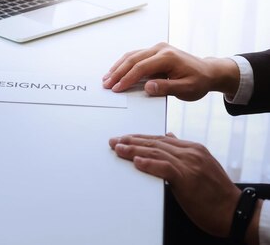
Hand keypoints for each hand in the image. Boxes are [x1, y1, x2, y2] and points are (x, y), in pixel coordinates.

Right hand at [102, 42, 239, 100]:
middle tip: (106, 84)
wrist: (209, 72)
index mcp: (168, 57)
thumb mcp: (186, 89)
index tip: (117, 89)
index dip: (127, 78)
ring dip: (118, 67)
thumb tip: (148, 87)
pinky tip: (116, 71)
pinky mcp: (155, 52)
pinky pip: (136, 56)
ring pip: (132, 56)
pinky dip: (124, 64)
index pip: (142, 67)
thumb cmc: (199, 81)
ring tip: (107, 78)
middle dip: (118, 73)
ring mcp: (157, 48)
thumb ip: (166, 88)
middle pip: (133, 59)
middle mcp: (161, 49)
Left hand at [109, 133, 246, 237]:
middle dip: (131, 141)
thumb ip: (183, 151)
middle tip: (114, 141)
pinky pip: (165, 168)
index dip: (139, 138)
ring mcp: (190, 164)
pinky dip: (149, 164)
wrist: (233, 210)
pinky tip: (136, 162)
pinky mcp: (188, 178)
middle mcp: (190, 152)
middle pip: (154, 143)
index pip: (159, 139)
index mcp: (192, 148)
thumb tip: (169, 136)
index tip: (123, 138)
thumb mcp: (201, 165)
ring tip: (118, 149)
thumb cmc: (215, 192)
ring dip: (134, 150)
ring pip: (156, 153)